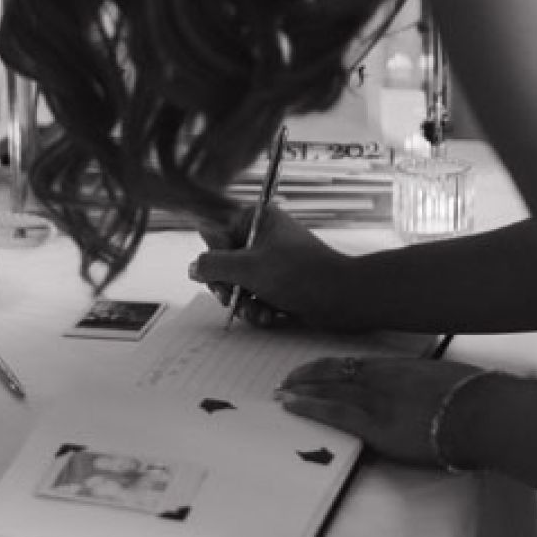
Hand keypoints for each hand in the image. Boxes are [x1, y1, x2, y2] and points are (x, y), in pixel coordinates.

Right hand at [189, 206, 353, 329]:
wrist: (343, 298)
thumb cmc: (300, 275)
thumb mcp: (248, 268)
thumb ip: (213, 266)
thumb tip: (193, 267)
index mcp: (256, 219)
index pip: (215, 235)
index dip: (215, 261)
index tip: (221, 279)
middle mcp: (263, 236)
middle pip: (224, 264)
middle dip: (229, 288)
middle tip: (233, 301)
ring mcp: (273, 261)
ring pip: (239, 285)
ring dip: (244, 304)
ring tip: (258, 314)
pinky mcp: (281, 283)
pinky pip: (257, 296)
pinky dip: (259, 308)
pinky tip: (269, 317)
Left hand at [274, 354, 485, 469]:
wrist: (485, 414)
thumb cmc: (477, 400)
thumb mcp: (446, 383)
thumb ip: (425, 387)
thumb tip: (423, 398)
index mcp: (401, 369)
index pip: (355, 365)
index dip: (329, 368)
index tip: (313, 371)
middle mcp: (384, 379)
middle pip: (336, 373)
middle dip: (307, 377)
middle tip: (286, 381)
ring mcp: (377, 400)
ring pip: (329, 389)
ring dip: (301, 390)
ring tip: (281, 394)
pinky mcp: (376, 425)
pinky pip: (334, 412)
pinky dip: (309, 406)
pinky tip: (291, 405)